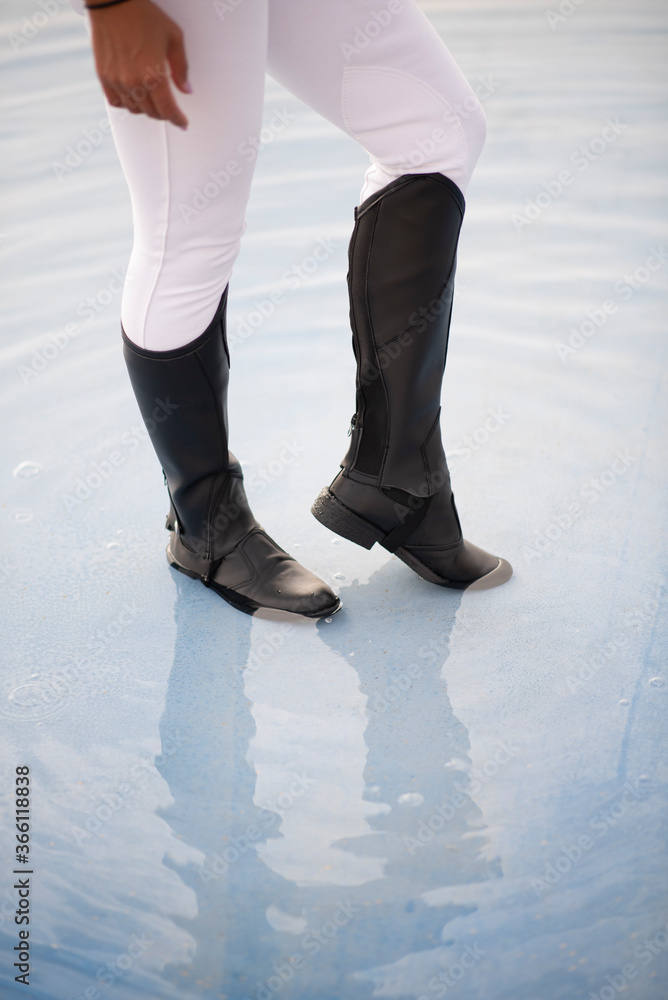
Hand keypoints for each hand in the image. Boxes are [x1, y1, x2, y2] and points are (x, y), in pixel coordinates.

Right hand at [88, 0, 190, 128]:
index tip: (182, 122)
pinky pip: (117, 102)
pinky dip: (128, 104)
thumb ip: (181, 68)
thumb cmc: (143, 14)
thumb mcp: (174, 37)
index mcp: (154, 76)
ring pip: (135, 110)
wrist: (111, 1)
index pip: (168, 110)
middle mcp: (134, 83)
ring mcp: (117, 81)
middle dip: (164, 114)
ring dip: (147, 109)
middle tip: (170, 109)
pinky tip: (135, 97)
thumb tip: (186, 90)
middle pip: (153, 113)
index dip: (177, 119)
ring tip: (153, 100)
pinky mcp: (103, 77)